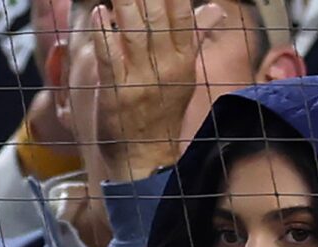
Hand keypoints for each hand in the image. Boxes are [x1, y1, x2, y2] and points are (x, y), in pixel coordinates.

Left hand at [92, 0, 225, 180]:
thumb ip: (195, 37)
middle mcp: (167, 66)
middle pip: (157, 16)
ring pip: (134, 32)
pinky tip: (99, 14)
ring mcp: (142, 80)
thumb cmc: (161, 115)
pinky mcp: (118, 94)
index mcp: (184, 59)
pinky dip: (104, 35)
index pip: (182, 13)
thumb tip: (218, 9)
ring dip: (125, 3)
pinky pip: (111, 59)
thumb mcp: (184, 76)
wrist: (146, 160)